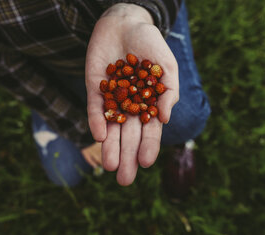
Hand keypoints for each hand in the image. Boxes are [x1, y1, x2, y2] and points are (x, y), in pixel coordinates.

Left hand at [85, 3, 178, 185]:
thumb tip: (165, 119)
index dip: (148, 147)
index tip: (146, 163)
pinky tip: (99, 135)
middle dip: (126, 157)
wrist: (126, 24)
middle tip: (124, 180)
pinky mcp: (95, 90)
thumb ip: (169, 92)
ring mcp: (112, 100)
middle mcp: (130, 107)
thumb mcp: (168, 67)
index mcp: (150, 106)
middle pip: (128, 137)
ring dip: (109, 147)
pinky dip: (97, 121)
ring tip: (108, 166)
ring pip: (110, 128)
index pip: (149, 132)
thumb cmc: (152, 46)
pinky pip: (96, 109)